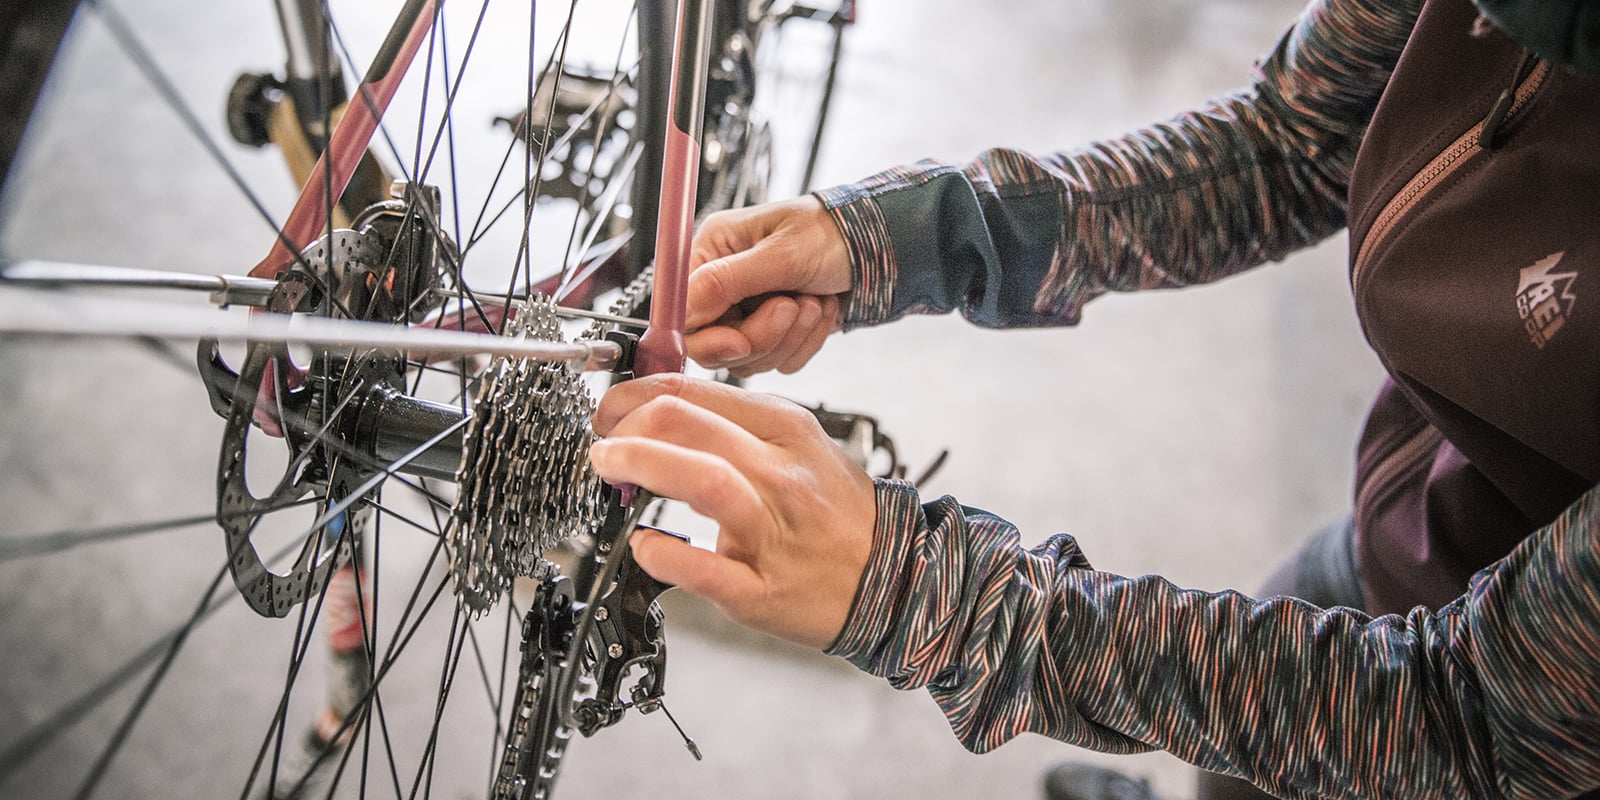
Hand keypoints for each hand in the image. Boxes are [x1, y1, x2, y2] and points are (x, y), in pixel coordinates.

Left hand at [588, 374, 875, 648]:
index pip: (692, 391)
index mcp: (784, 430)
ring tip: (609, 469)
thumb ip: (737, 427)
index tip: (611, 409)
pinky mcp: (763, 591)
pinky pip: (707, 570)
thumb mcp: (800, 445)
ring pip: (702, 480)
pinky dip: (666, 555)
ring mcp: (773, 533)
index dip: (634, 394)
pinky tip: (644, 546)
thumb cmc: (837, 512)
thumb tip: (660, 412)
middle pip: (687, 424)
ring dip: (640, 465)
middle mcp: (779, 474)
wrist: (894, 577)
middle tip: (602, 441)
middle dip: (624, 424)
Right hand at [687, 196, 850, 375]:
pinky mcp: (774, 333)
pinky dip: (806, 342)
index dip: (708, 336)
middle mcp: (723, 284)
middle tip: (792, 307)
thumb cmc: (832, 233)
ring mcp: (748, 312)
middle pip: (716, 344)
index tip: (739, 342)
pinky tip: (821, 309)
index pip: (683, 312)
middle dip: (762, 334)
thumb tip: (682, 310)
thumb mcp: (780, 253)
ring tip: (814, 301)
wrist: (880, 249)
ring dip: (791, 336)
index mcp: (712, 252)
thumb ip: (725, 281)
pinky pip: (778, 361)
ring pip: (750, 358)